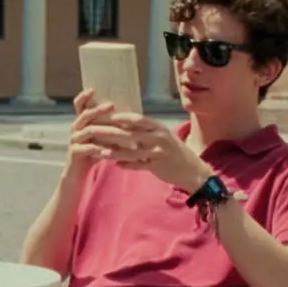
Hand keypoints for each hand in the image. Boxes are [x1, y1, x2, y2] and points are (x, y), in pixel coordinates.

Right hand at [65, 87, 116, 175]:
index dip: (84, 96)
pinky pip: (87, 149)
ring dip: (107, 131)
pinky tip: (111, 152)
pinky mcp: (74, 153)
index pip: (79, 106)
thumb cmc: (93, 154)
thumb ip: (110, 128)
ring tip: (121, 133)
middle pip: (85, 115)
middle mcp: (75, 129)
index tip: (93, 89)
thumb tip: (131, 117)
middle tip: (112, 105)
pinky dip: (100, 149)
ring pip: (89, 131)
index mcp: (81, 123)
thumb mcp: (101, 138)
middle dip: (98, 109)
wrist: (78, 174)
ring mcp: (74, 141)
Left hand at [74, 113, 213, 192]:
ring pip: (131, 151)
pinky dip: (126, 164)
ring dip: (114, 152)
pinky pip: (138, 164)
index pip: (137, 120)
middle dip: (111, 134)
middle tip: (94, 134)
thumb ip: (146, 130)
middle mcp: (159, 137)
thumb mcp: (163, 136)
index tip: (104, 116)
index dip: (120, 118)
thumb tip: (125, 123)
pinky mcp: (157, 166)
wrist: (192, 170)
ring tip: (100, 152)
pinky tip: (116, 164)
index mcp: (158, 127)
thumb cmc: (174, 151)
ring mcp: (158, 152)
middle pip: (130, 134)